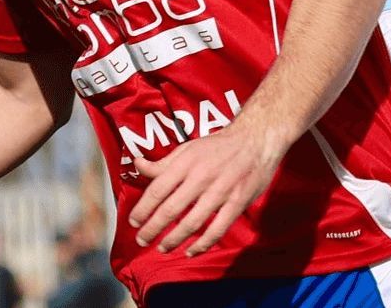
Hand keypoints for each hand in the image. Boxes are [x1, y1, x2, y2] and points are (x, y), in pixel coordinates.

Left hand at [127, 123, 286, 256]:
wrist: (256, 139)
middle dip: (152, 229)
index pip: (157, 189)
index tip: (133, 222)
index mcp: (186, 162)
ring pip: (192, 223)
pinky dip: (202, 244)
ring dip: (173, 239)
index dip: (142, 209)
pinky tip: (191, 250)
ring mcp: (221, 191)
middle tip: (142, 240)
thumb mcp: (188, 148)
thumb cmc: (218, 145)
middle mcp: (201, 177)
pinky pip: (217, 229)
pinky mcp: (237, 202)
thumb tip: (137, 165)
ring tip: (162, 248)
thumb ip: (163, 163)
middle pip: (170, 210)